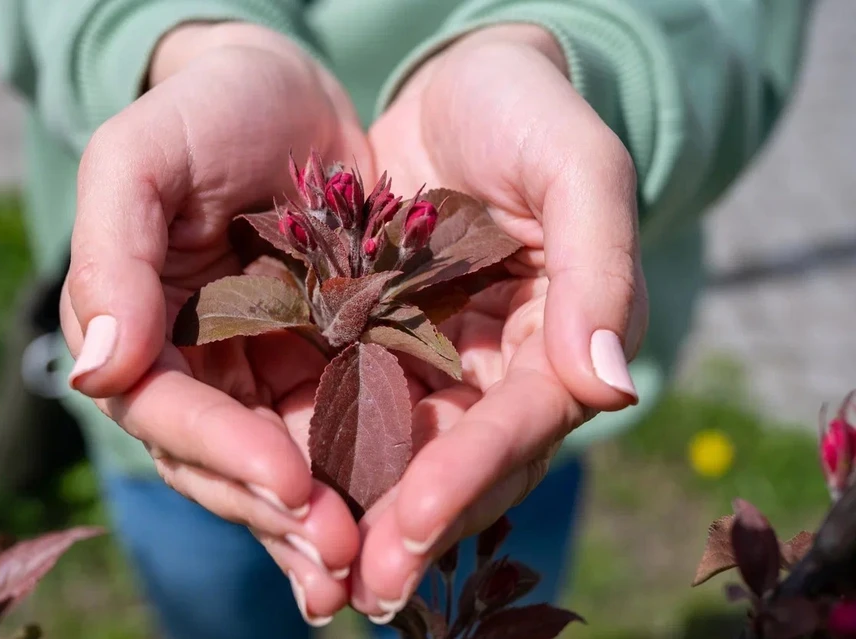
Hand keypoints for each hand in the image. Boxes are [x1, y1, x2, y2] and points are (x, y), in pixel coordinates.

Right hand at [61, 23, 369, 624]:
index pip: (167, 411)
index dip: (222, 452)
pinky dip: (365, 480)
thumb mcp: (141, 156)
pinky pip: (341, 432)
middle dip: (277, 511)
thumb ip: (112, 252)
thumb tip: (96, 365)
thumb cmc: (207, 111)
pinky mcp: (328, 364)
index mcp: (142, 329)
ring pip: (285, 465)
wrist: (288, 92)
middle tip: (339, 557)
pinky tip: (397, 524)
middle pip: (225, 461)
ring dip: (320, 523)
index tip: (286, 481)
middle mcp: (198, 367)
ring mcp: (262, 372)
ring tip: (366, 569)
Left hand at [351, 25, 647, 619]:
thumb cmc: (527, 112)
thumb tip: (611, 386)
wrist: (463, 86)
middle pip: (461, 464)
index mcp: (562, 339)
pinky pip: (353, 411)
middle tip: (358, 591)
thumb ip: (599, 264)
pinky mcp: (381, 347)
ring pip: (404, 456)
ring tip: (316, 575)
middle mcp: (502, 370)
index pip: (518, 424)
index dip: (466, 476)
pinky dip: (324, 455)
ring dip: (363, 516)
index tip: (409, 527)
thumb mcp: (575, 164)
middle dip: (412, 526)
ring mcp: (440, 364)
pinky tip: (281, 495)